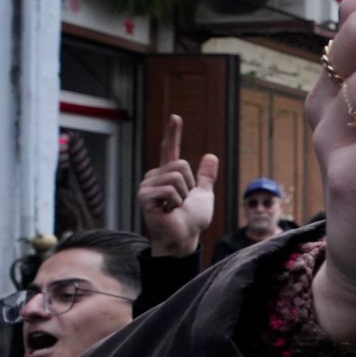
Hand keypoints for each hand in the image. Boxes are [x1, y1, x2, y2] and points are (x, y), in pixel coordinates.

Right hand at [136, 115, 218, 256]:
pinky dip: (175, 202)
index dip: (173, 133)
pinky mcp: (144, 196)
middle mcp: (155, 176)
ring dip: (182, 195)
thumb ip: (205, 177)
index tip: (176, 117)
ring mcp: (147, 186)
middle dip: (189, 185)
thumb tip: (211, 156)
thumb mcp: (203, 195)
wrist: (184, 238)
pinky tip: (167, 211)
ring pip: (176, 176)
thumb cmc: (191, 220)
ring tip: (174, 207)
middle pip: (180, 164)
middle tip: (181, 203)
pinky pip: (169, 189)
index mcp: (168, 175)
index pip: (169, 149)